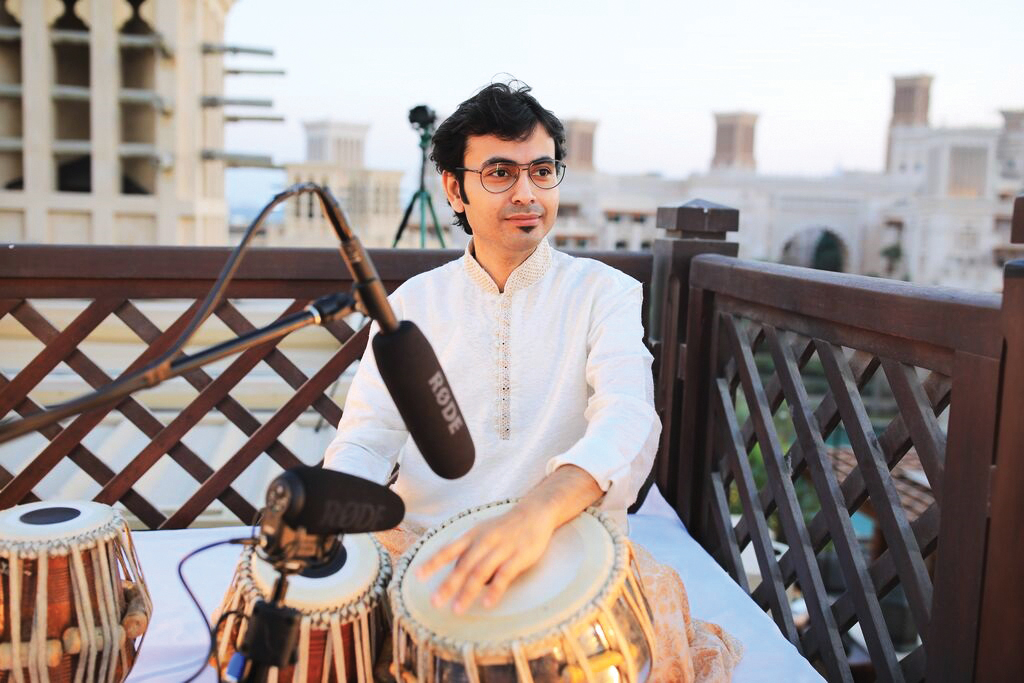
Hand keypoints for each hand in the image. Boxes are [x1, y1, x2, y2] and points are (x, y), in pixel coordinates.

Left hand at [416, 500, 555, 613]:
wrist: (534, 513)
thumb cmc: (504, 527)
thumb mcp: (481, 531)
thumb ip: (467, 549)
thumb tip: (452, 571)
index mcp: (472, 535)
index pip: (448, 550)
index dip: (432, 563)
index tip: (418, 577)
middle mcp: (484, 541)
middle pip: (463, 566)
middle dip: (448, 585)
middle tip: (435, 602)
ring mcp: (501, 549)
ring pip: (481, 572)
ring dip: (467, 592)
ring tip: (457, 609)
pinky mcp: (519, 556)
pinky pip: (504, 575)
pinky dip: (495, 590)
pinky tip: (487, 604)